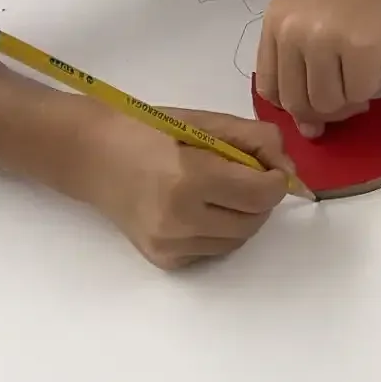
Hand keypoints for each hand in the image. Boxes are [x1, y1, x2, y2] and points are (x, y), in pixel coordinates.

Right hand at [80, 106, 293, 269]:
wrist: (92, 157)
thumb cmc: (148, 131)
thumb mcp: (204, 122)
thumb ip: (254, 139)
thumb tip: (288, 168)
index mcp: (189, 179)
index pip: (261, 194)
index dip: (276, 180)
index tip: (270, 167)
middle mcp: (179, 219)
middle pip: (254, 221)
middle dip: (261, 199)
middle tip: (245, 177)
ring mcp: (169, 244)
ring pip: (238, 240)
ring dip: (242, 216)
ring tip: (221, 191)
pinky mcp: (164, 259)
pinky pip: (214, 250)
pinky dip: (219, 231)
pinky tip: (199, 208)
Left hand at [258, 0, 380, 129]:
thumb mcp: (319, 13)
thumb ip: (304, 65)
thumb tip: (309, 130)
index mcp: (277, 20)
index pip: (269, 87)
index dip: (296, 105)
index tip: (320, 105)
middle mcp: (293, 30)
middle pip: (296, 102)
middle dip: (326, 111)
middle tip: (353, 98)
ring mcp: (324, 40)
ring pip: (328, 103)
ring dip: (352, 100)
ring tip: (369, 76)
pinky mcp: (359, 50)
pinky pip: (360, 93)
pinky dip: (374, 88)